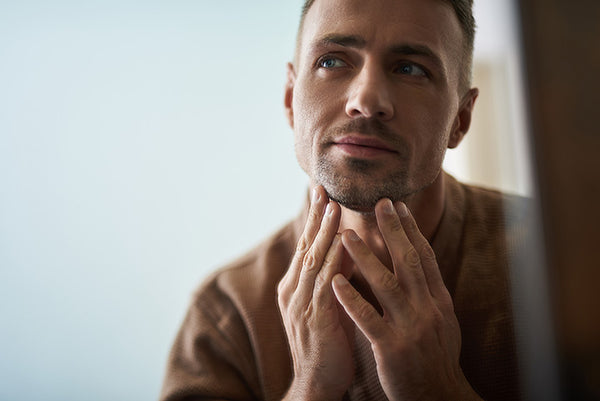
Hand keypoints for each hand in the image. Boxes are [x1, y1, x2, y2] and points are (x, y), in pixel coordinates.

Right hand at [277, 186, 353, 400]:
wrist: (316, 383)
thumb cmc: (327, 343)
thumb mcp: (329, 304)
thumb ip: (335, 278)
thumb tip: (350, 250)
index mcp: (296, 286)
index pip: (307, 245)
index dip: (315, 219)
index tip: (323, 193)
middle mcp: (293, 290)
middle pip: (306, 245)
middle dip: (316, 216)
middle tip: (323, 188)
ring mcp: (300, 303)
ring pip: (313, 259)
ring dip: (324, 232)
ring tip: (333, 206)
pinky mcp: (313, 317)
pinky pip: (325, 282)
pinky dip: (333, 260)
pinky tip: (342, 242)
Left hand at [331, 198, 481, 400]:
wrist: (439, 397)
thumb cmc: (436, 358)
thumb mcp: (443, 322)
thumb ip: (430, 293)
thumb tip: (423, 264)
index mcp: (439, 301)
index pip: (424, 258)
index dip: (411, 230)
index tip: (398, 206)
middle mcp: (428, 309)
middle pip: (409, 262)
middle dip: (393, 231)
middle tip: (378, 204)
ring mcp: (410, 327)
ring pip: (386, 284)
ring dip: (365, 257)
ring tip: (345, 235)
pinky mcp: (391, 348)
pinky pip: (368, 318)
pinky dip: (351, 298)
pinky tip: (336, 280)